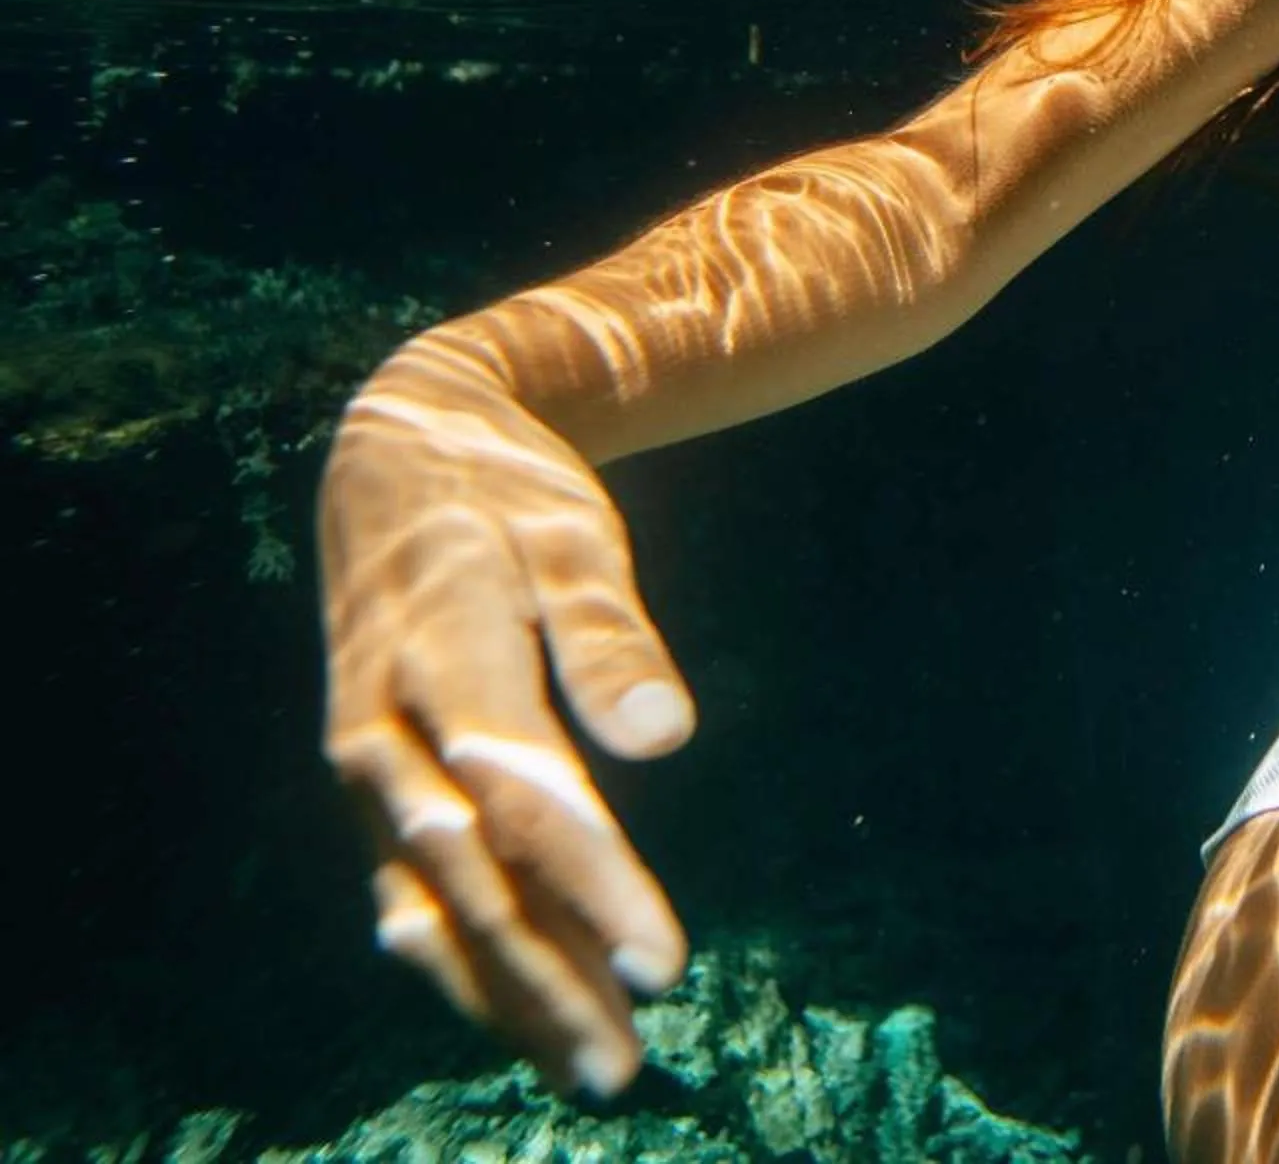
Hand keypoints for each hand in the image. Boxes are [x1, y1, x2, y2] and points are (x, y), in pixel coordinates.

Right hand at [317, 350, 696, 1095]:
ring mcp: (365, 769)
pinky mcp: (371, 786)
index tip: (662, 967)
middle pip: (470, 880)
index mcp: (438, 658)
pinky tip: (519, 1016)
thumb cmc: (506, 495)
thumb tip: (668, 737)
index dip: (593, 885)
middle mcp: (381, 732)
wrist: (393, 453)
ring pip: (432, 907)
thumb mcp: (571, 537)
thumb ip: (611, 637)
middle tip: (627, 1065)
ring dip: (506, 995)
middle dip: (548, 980)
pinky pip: (411, 892)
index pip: (521, 797)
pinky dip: (461, 961)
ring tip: (592, 1069)